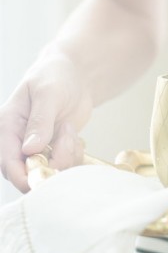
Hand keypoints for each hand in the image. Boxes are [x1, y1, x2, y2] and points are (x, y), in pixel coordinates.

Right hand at [0, 53, 91, 192]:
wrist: (75, 75)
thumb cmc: (55, 76)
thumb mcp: (48, 93)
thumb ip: (40, 121)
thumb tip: (29, 149)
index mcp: (8, 126)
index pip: (7, 162)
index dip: (22, 176)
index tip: (43, 176)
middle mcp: (19, 141)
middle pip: (27, 173)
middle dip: (51, 165)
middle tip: (67, 141)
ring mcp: (37, 148)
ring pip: (49, 171)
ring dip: (65, 157)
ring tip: (69, 130)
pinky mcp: (54, 151)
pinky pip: (64, 166)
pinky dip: (73, 156)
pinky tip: (73, 136)